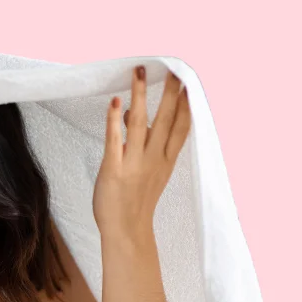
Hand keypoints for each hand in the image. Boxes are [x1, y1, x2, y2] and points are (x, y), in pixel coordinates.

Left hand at [93, 66, 191, 240]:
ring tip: (139, 72)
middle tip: (173, 69)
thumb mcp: (146, 169)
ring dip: (140, 96)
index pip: (181, 127)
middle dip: (170, 93)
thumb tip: (130, 111)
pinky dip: (114, 120)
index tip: (188, 82)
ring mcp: (134, 164)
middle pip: (165, 121)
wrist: (126, 232)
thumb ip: (140, 141)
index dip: (186, 105)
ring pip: (140, 123)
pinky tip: (115, 101)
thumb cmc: (134, 201)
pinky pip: (114, 140)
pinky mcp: (113, 170)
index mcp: (165, 160)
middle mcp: (153, 160)